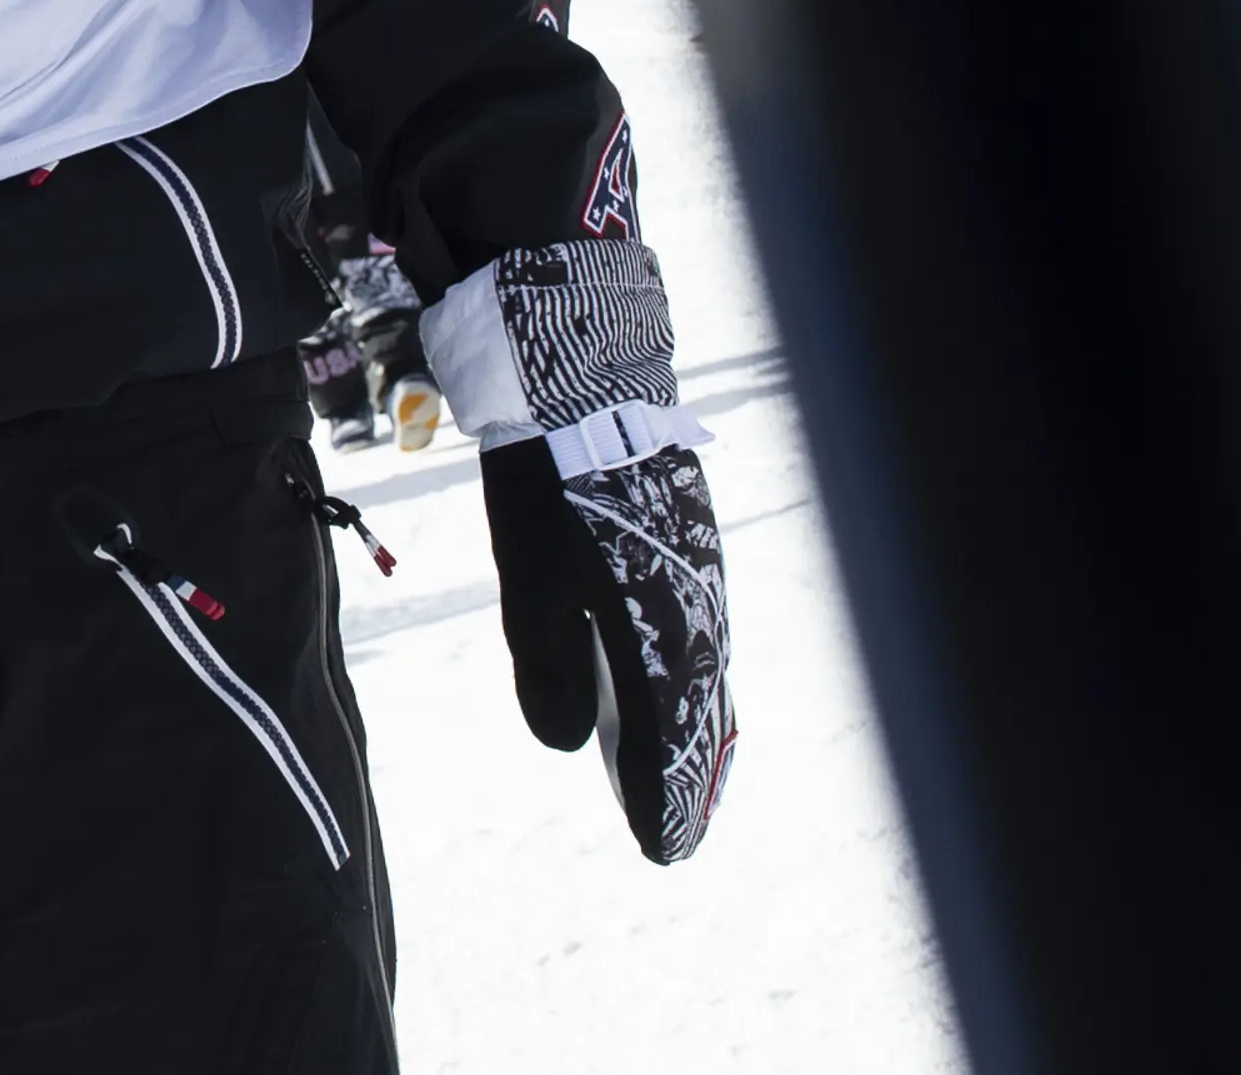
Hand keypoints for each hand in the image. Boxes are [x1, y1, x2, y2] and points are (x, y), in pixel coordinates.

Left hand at [483, 438, 735, 863]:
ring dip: (702, 736)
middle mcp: (696, 613)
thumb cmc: (548, 493)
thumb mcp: (529, 585)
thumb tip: (566, 745)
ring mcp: (704, 580)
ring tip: (689, 783)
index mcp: (655, 630)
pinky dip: (702, 684)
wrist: (586, 389)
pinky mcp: (698, 552)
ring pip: (711, 678)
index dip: (663, 798)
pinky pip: (710, 638)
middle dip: (690, 782)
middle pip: (702, 718)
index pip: (668, 739)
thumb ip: (547, 670)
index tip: (661, 850)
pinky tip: (687, 697)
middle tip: (677, 838)